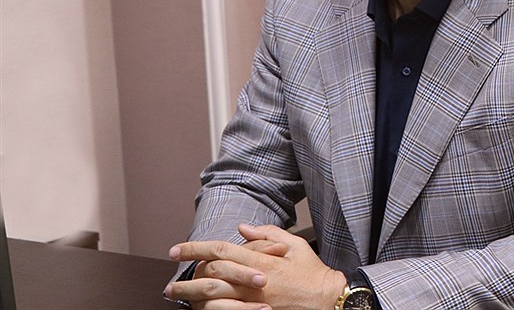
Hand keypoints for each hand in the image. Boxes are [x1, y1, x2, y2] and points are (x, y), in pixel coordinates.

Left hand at [165, 224, 345, 309]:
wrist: (327, 300)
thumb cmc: (312, 273)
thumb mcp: (295, 245)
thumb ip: (268, 234)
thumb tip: (243, 228)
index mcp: (261, 260)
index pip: (220, 249)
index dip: (195, 248)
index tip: (177, 250)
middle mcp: (253, 280)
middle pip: (210, 274)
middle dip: (186, 276)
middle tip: (169, 280)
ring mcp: (253, 300)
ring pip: (213, 296)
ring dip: (191, 295)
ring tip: (176, 296)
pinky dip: (210, 309)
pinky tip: (199, 308)